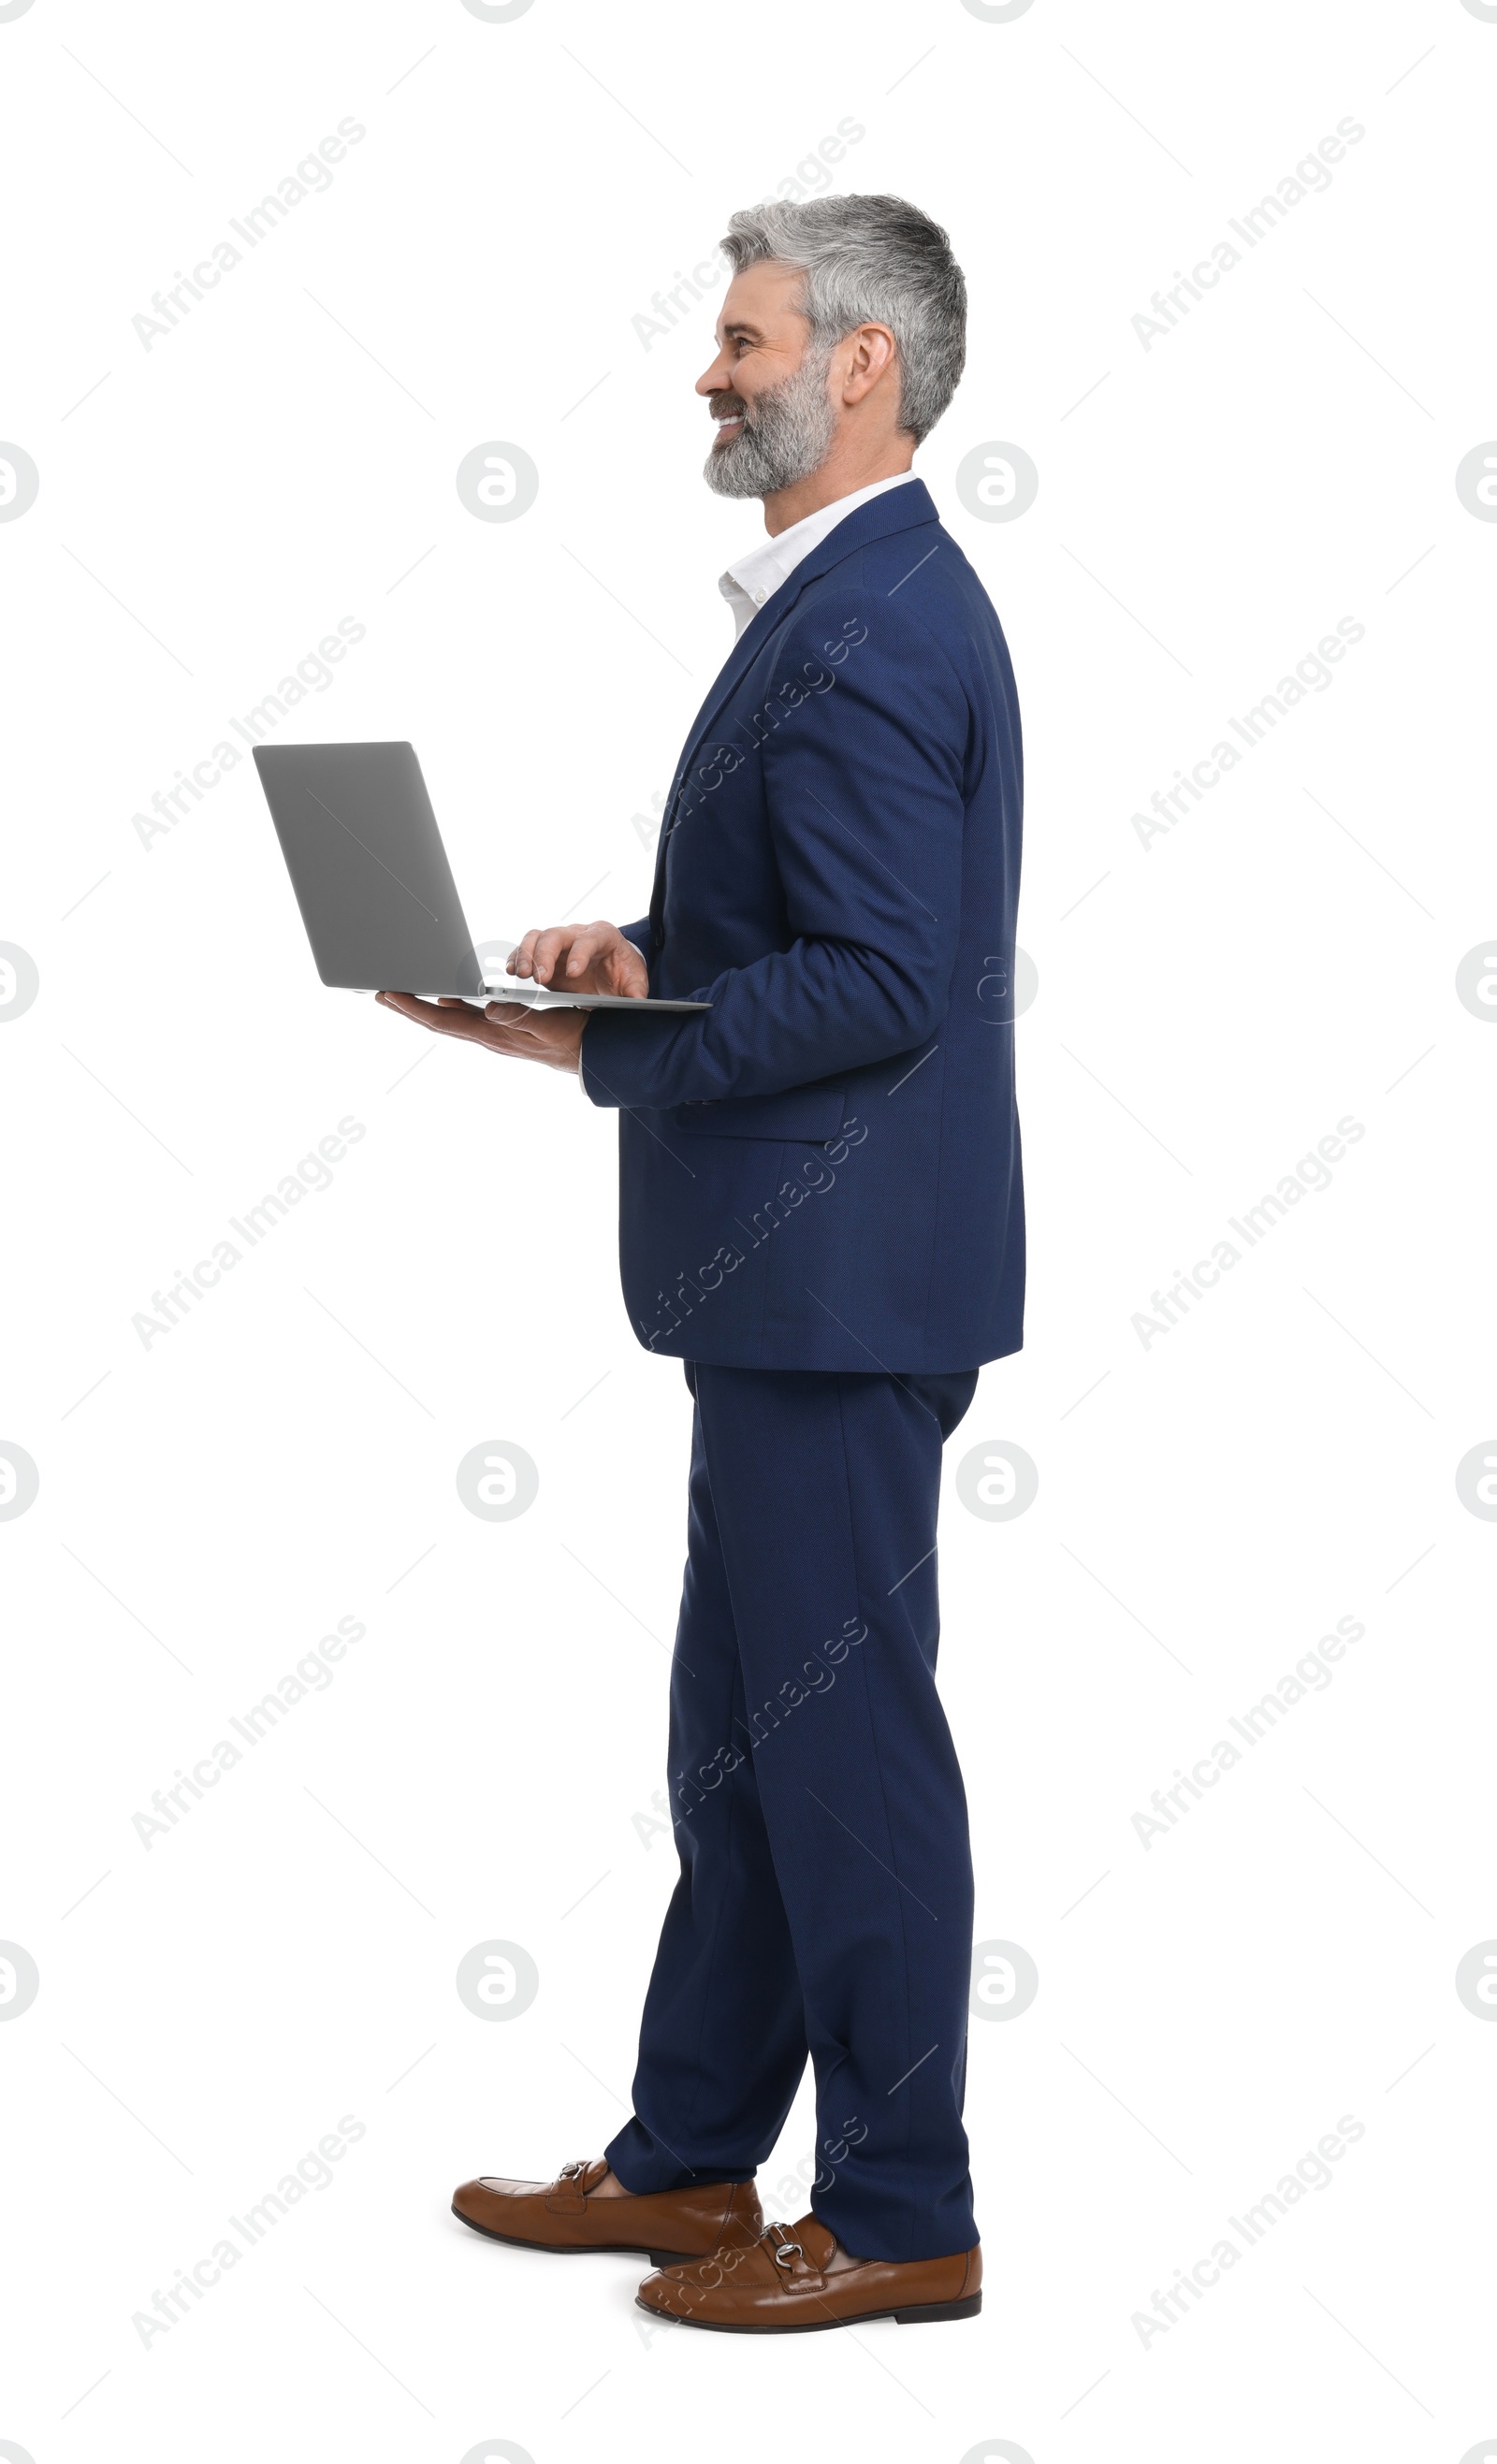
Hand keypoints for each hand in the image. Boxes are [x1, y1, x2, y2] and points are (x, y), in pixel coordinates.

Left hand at [375, 991, 587, 1072]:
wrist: (596, 1058)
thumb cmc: (577, 1040)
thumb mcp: (552, 1025)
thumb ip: (521, 1016)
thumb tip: (487, 1009)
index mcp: (497, 1033)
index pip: (446, 1020)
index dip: (415, 1008)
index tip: (390, 995)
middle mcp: (491, 1035)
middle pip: (441, 1021)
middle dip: (410, 1008)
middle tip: (382, 994)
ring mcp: (497, 1034)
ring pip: (452, 1021)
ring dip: (426, 1009)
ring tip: (404, 997)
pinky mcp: (506, 1031)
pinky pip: (469, 1020)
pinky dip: (450, 1008)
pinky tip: (446, 999)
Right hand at [509, 919, 648, 997]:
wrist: (613, 972)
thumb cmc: (624, 974)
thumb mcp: (635, 984)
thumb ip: (636, 991)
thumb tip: (636, 1002)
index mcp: (604, 936)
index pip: (589, 939)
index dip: (579, 953)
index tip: (572, 973)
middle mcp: (578, 934)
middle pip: (556, 934)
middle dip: (545, 955)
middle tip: (538, 978)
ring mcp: (559, 943)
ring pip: (536, 937)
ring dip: (525, 954)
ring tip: (520, 975)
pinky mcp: (545, 954)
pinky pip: (526, 949)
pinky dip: (516, 957)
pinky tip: (511, 971)